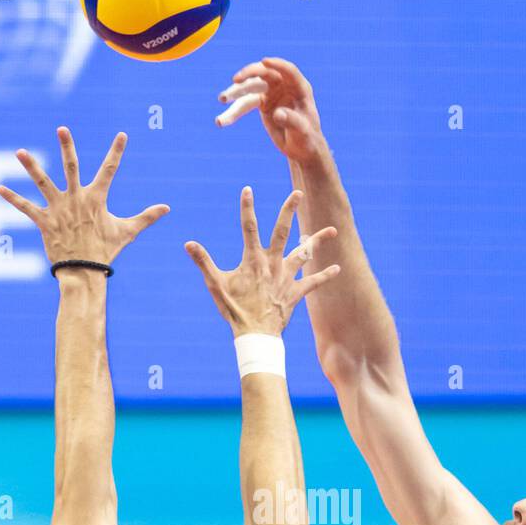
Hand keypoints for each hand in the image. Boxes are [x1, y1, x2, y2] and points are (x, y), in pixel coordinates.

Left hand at [0, 127, 168, 266]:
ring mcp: (58, 209)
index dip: (117, 152)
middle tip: (62, 128)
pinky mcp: (44, 222)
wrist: (84, 272)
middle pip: (71, 167)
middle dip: (66, 146)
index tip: (122, 135)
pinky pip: (26, 208)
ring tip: (19, 152)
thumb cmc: (106, 251)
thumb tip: (167, 208)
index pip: (110, 170)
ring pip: (42, 182)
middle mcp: (76, 199)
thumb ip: (147, 217)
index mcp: (96, 199)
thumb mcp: (127, 232)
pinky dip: (12, 199)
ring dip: (30, 167)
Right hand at [185, 187, 338, 336]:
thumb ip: (203, 262)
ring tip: (332, 230)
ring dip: (318, 241)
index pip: (249, 227)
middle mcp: (272, 264)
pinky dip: (324, 275)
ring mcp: (286, 277)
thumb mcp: (216, 285)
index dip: (247, 207)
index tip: (247, 189)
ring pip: (305, 254)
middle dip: (289, 210)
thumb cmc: (234, 310)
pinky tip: (337, 268)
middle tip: (297, 193)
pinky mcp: (295, 292)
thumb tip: (188, 244)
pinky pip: (313, 283)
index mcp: (253, 260)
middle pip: (283, 231)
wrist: (255, 335)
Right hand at [216, 57, 323, 163]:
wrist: (301, 148)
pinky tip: (220, 121)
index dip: (277, 65)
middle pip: (265, 74)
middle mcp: (284, 86)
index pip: (288, 71)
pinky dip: (233, 112)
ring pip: (251, 88)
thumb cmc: (307, 139)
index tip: (264, 61)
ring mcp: (271, 93)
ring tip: (221, 98)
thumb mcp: (302, 131)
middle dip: (249, 75)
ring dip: (235, 92)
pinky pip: (244, 104)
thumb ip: (291, 121)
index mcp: (299, 88)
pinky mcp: (261, 103)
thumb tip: (277, 113)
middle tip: (235, 80)